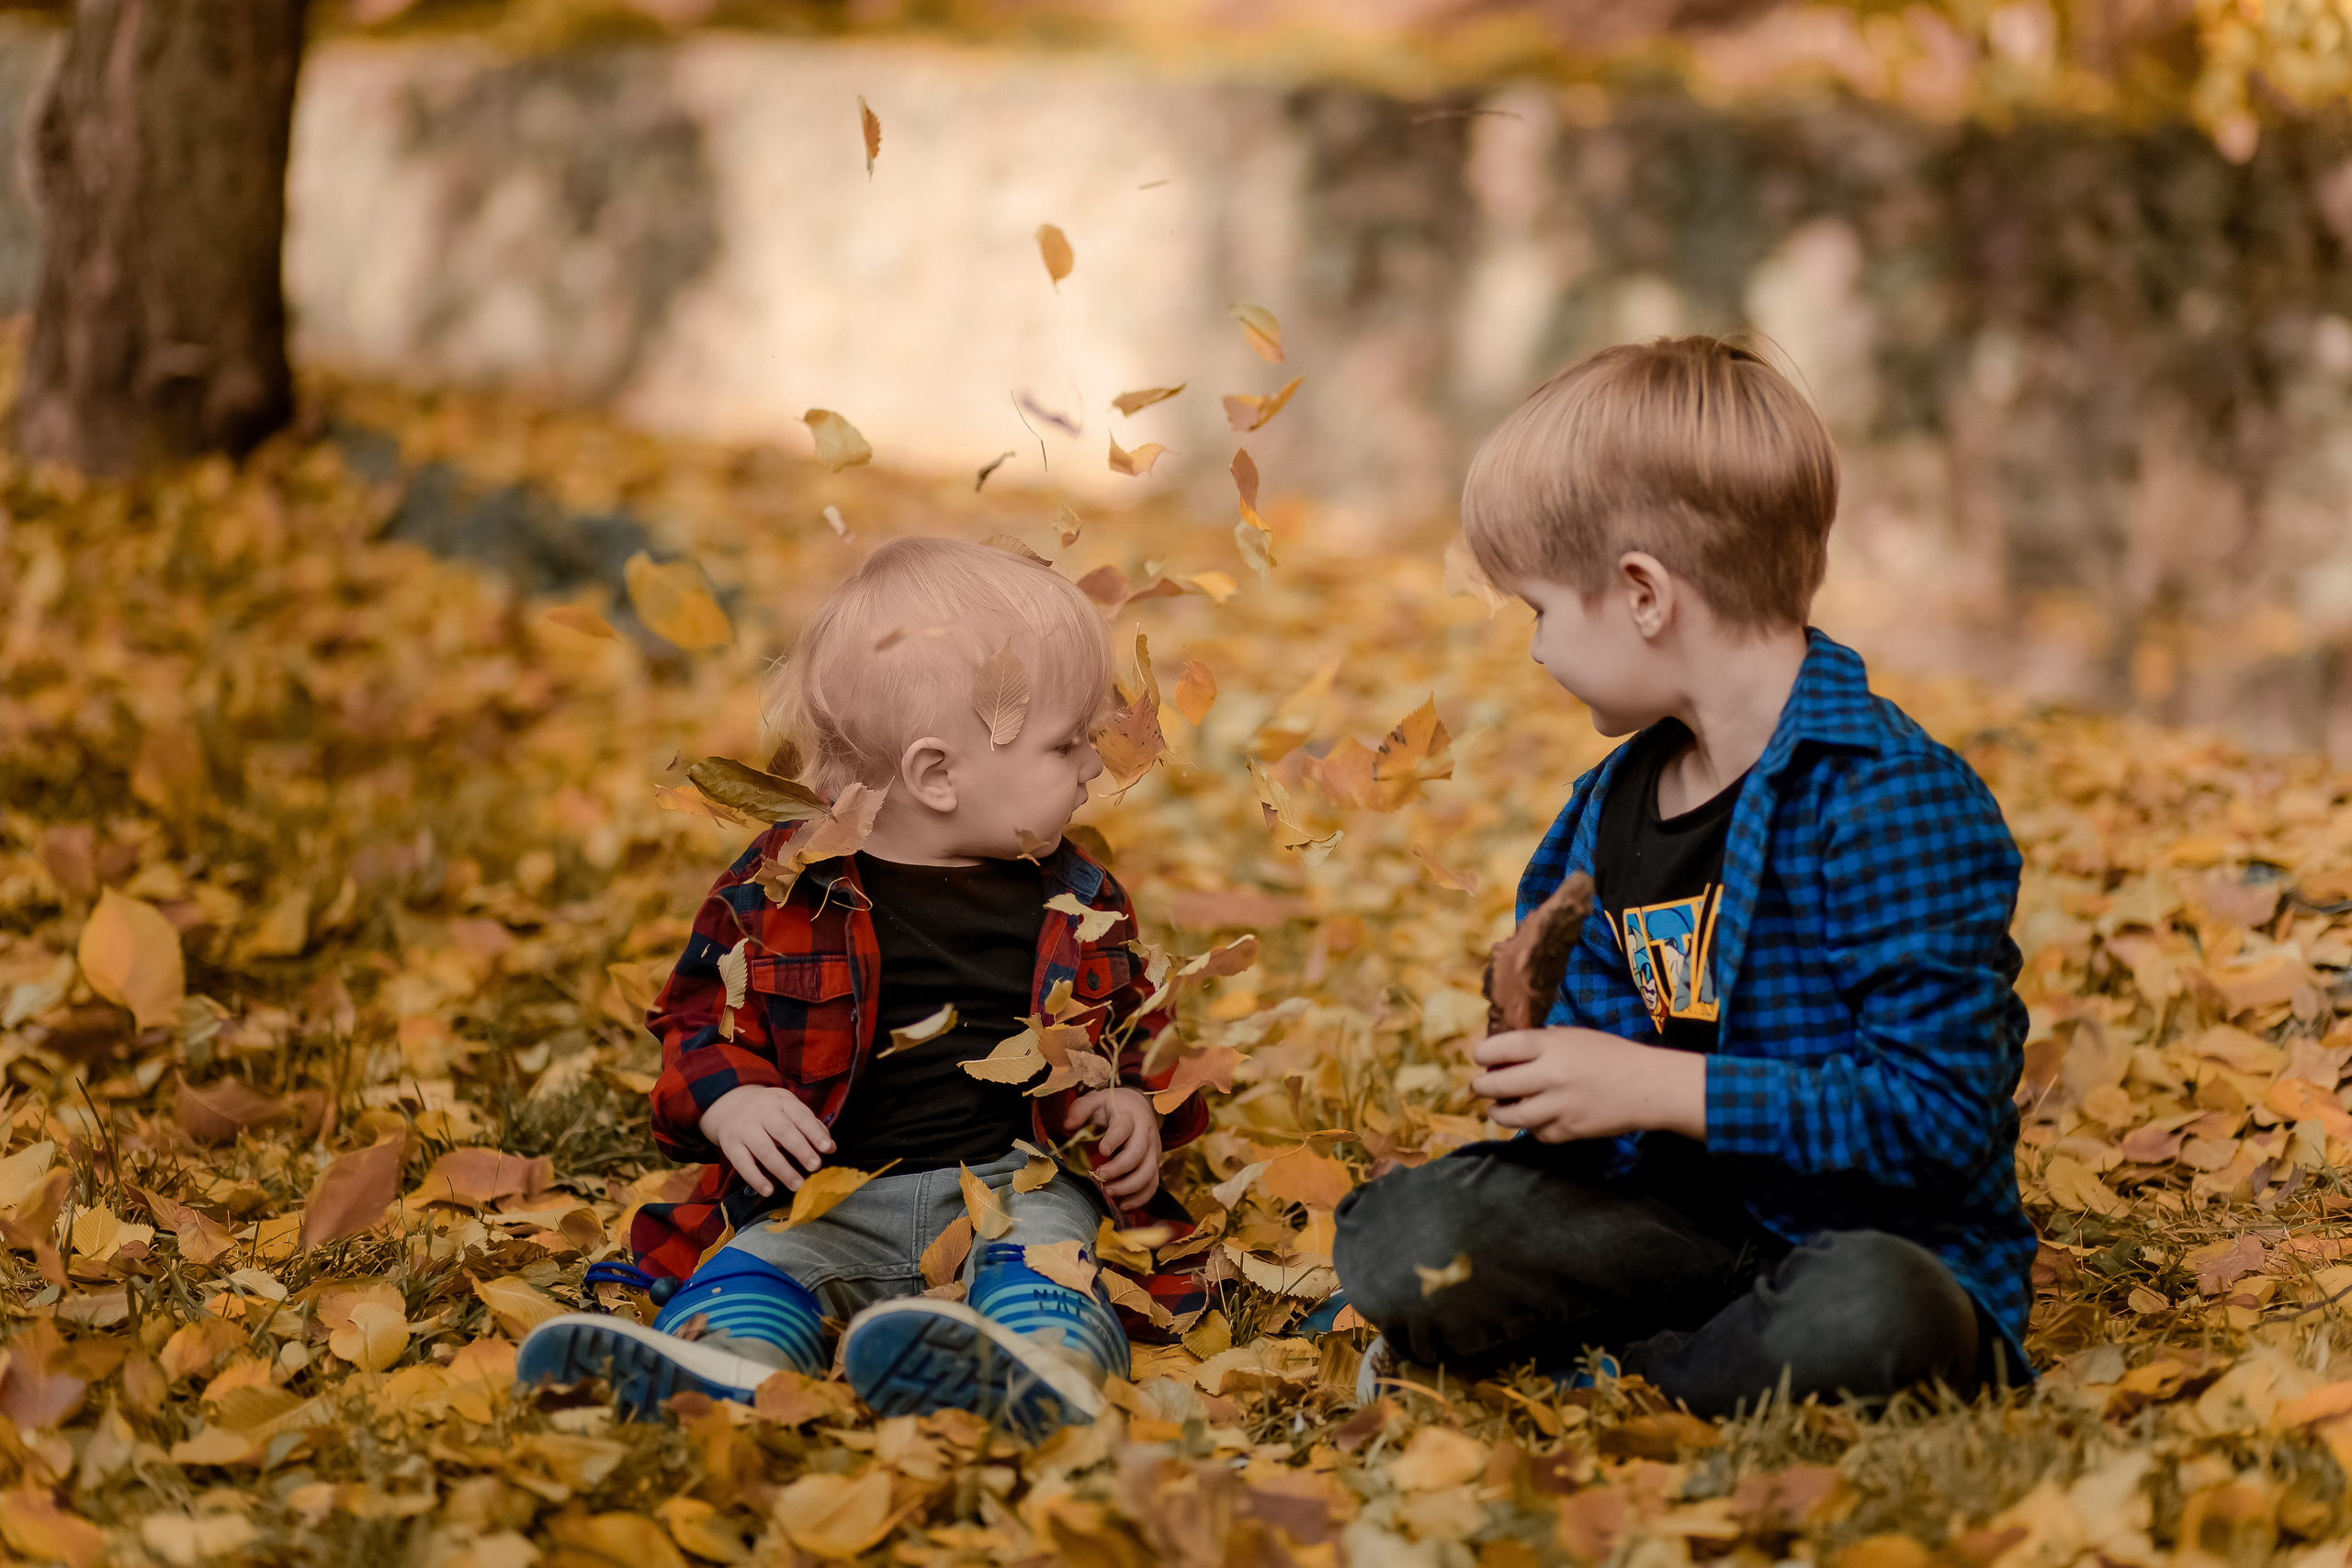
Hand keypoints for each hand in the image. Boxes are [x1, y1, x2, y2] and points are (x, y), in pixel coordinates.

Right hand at [700, 1085, 835, 1196]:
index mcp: (781, 1101)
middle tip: (815, 1166)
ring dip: (782, 1169)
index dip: (814, 1132)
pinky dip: (755, 1178)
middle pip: (783, 1131)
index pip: (800, 1116)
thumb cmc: (769, 1110)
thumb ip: (811, 1126)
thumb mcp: (789, 1108)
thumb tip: (831, 1147)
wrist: (729, 1104)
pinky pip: (742, 1163)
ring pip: (764, 1149)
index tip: (826, 1149)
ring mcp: (744, 1128)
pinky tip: (769, 1190)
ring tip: (797, 1184)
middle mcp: (762, 1112)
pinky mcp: (730, 1145)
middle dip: (800, 1150)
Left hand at [1062, 1086, 1161, 1206]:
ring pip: (1149, 1173)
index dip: (1114, 1139)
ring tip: (1109, 1192)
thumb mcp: (1095, 1100)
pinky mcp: (1155, 1164)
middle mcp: (1145, 1134)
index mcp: (1130, 1116)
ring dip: (1130, 1187)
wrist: (1140, 1105)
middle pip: (1139, 1154)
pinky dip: (1140, 1198)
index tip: (1102, 1149)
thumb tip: (1067, 1126)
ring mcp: (1153, 1151)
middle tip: (1100, 1176)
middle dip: (1119, 1169)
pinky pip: (1153, 1184)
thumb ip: (1080, 1109)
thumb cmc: (1113, 1105)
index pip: (1124, 1127)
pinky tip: (1123, 1205)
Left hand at [1469, 1027, 1707, 1142]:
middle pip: (1497, 1085)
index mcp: (1551, 1045)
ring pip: (1511, 1116)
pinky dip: (1531, 1127)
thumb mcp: (1573, 1037)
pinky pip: (1537, 1132)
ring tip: (1496, 1108)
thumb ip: (1540, 1044)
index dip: (1482, 1054)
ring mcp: (1560, 1106)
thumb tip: (1503, 1053)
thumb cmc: (1610, 1055)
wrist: (1648, 1086)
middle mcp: (1551, 1075)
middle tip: (1480, 1086)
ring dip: (1497, 1112)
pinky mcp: (1569, 1130)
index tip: (1480, 1058)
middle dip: (1482, 1086)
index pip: (1500, 1048)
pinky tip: (1532, 1119)